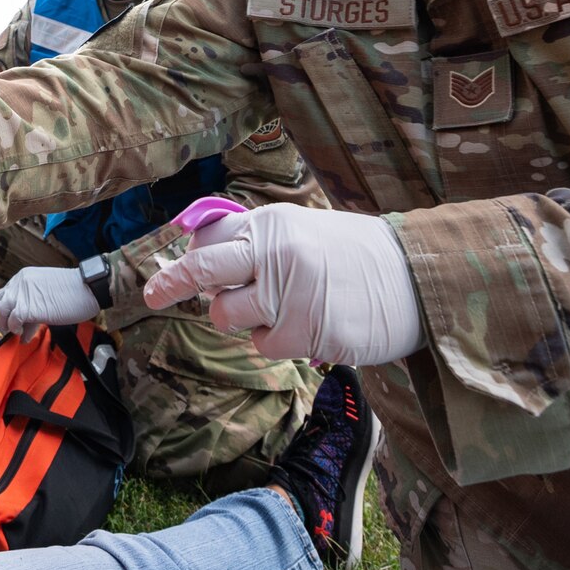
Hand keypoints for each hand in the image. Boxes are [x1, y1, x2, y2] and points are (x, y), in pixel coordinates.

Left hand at [0, 266, 100, 341]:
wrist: (88, 289)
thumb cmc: (74, 292)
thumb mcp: (48, 296)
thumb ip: (33, 309)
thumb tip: (24, 329)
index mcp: (24, 276)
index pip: (5, 293)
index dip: (6, 309)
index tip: (10, 320)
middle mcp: (20, 282)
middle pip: (0, 302)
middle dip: (2, 318)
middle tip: (9, 330)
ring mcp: (23, 294)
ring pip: (2, 310)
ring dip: (6, 323)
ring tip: (15, 332)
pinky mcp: (29, 307)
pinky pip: (13, 320)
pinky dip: (15, 328)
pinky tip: (23, 333)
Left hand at [142, 204, 424, 365]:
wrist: (417, 280)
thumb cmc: (358, 257)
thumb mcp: (306, 231)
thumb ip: (259, 242)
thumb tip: (201, 249)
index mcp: (274, 224)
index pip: (210, 236)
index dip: (188, 254)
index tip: (169, 269)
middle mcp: (276, 254)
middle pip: (203, 269)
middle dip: (171, 282)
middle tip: (152, 294)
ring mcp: (290, 294)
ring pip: (227, 315)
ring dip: (242, 320)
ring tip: (279, 311)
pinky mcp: (306, 332)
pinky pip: (262, 345)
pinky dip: (275, 342)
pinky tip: (304, 328)